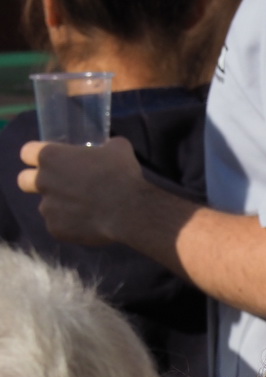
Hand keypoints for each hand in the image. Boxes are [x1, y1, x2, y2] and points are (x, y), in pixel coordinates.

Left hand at [17, 137, 146, 245]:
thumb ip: (106, 147)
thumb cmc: (120, 174)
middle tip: (61, 186)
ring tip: (86, 210)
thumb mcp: (118, 149)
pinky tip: (91, 224)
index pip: (27, 152)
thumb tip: (109, 148)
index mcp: (50, 157)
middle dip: (36, 183)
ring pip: (47, 206)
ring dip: (61, 207)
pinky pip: (60, 226)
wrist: (129, 210)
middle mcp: (42, 181)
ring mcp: (47, 208)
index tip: (54, 161)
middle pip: (24, 180)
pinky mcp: (56, 229)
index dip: (37, 156)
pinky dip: (72, 226)